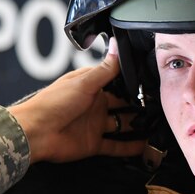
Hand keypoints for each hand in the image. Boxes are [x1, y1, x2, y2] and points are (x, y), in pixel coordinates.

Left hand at [8, 39, 144, 163]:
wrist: (35, 133)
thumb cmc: (52, 103)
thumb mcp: (84, 82)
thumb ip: (105, 69)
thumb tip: (117, 46)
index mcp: (90, 87)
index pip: (116, 81)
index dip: (132, 83)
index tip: (151, 82)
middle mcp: (94, 105)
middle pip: (122, 104)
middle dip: (139, 104)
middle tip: (159, 105)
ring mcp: (94, 124)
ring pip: (122, 125)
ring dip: (137, 125)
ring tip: (157, 124)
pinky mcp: (93, 143)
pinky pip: (116, 146)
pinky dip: (130, 147)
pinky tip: (145, 146)